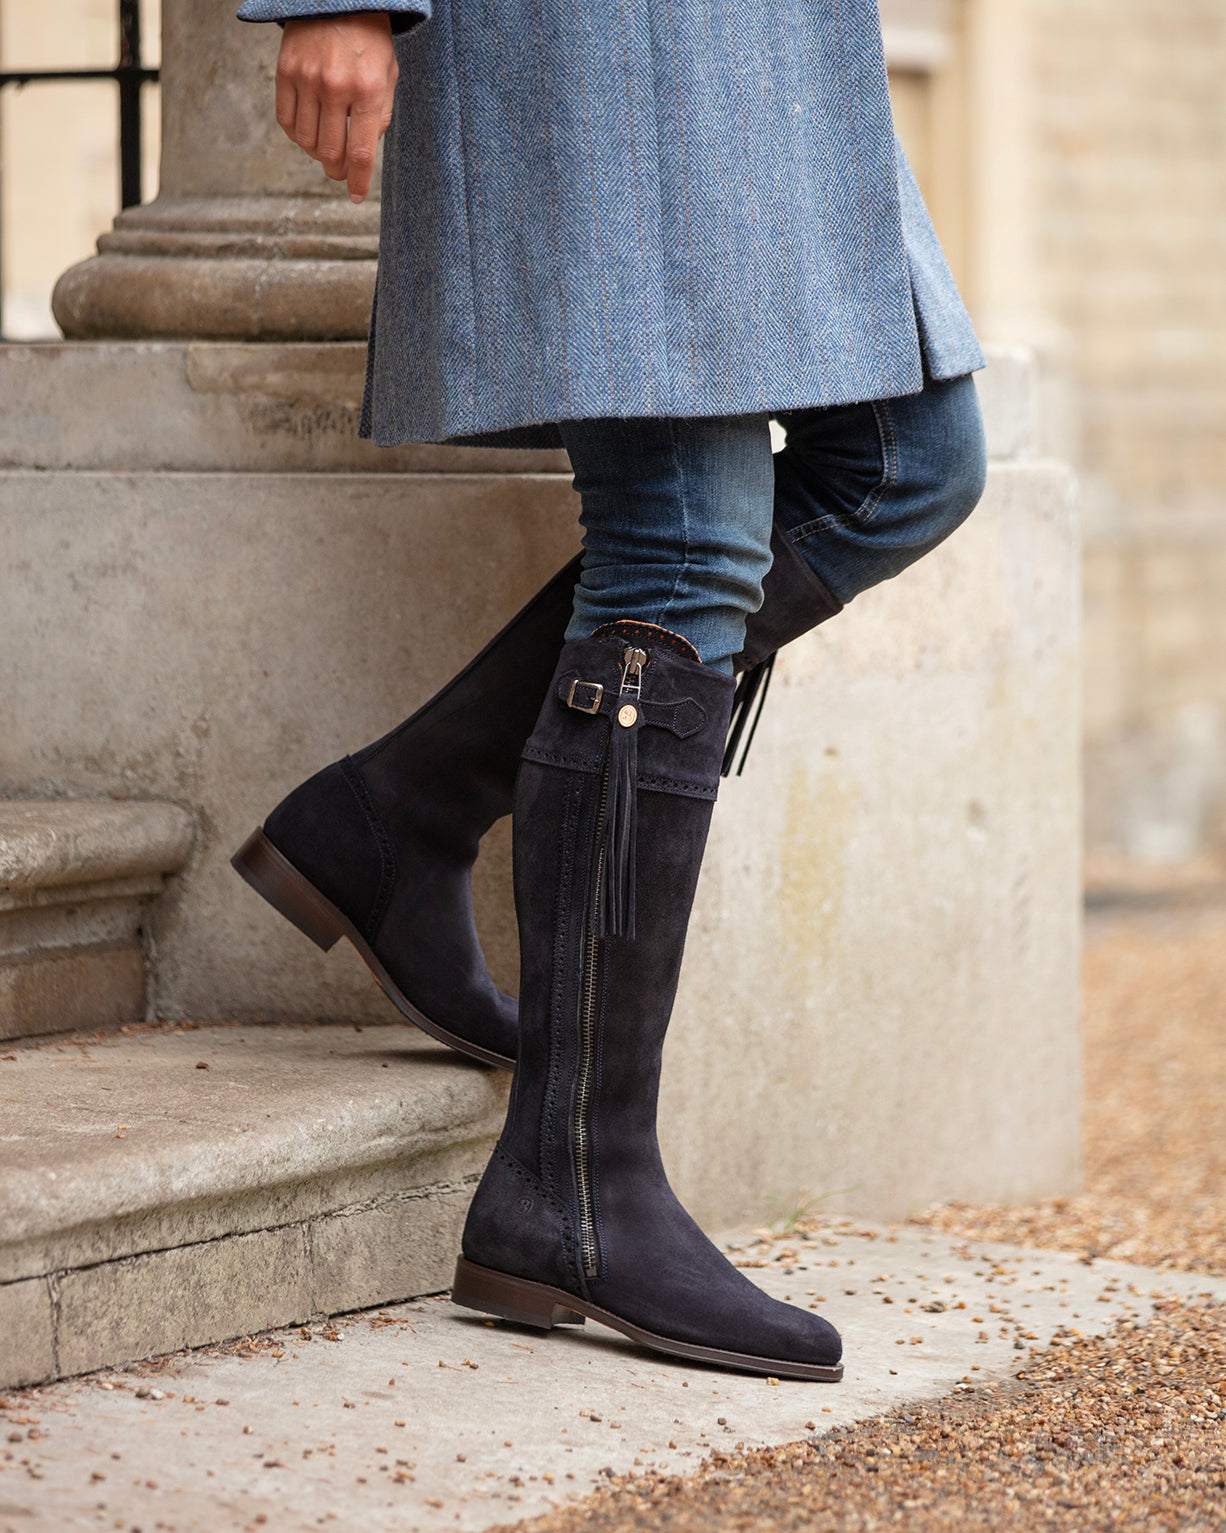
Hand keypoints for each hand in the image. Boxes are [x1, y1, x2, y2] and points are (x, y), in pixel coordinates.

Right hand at [275, 14, 398, 203]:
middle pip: (330, 152)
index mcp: (368, 89)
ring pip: (306, 141)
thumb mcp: (388, 74)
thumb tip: (365, 153)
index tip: (356, 196)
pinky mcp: (285, 71)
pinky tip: (309, 133)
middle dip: (337, 170)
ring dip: (317, 154)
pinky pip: (286, 121)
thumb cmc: (369, 38)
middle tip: (341, 171)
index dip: (358, 181)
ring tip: (326, 148)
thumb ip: (380, 115)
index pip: (361, 152)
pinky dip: (298, 135)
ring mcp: (307, 78)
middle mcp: (336, 86)